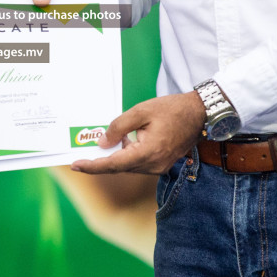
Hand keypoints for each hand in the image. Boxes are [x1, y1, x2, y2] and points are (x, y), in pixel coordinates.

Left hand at [71, 92, 205, 175]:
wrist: (199, 114)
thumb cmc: (172, 110)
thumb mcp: (141, 111)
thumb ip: (119, 127)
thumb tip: (103, 143)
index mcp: (148, 152)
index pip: (114, 164)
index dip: (93, 166)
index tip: (76, 165)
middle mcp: (154, 165)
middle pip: (120, 167)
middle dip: (101, 161)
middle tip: (81, 155)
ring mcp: (159, 167)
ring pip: (129, 166)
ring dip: (115, 157)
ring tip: (102, 144)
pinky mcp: (162, 164)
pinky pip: (138, 163)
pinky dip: (127, 155)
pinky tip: (122, 143)